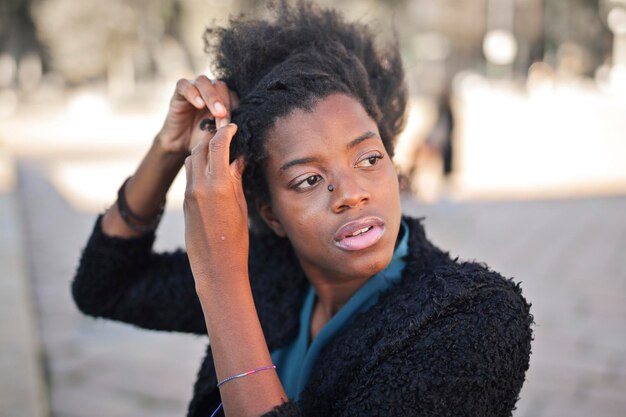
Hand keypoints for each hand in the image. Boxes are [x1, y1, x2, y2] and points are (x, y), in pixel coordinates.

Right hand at [156, 75, 238, 154]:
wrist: (182, 145)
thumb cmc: (203, 140)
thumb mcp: (218, 135)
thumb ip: (229, 128)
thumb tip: (243, 128)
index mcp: (223, 98)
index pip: (232, 95)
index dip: (234, 108)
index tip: (234, 125)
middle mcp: (210, 90)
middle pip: (220, 86)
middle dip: (224, 103)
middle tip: (224, 118)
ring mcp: (194, 88)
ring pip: (203, 82)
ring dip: (212, 97)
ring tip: (216, 113)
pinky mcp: (179, 91)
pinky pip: (184, 85)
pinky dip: (192, 93)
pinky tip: (199, 105)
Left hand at [183, 123, 247, 292]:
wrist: (216, 267)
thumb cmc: (236, 240)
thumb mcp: (241, 206)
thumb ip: (235, 179)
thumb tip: (236, 159)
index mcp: (218, 185)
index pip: (217, 145)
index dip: (225, 131)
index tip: (232, 126)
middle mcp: (199, 186)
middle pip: (200, 148)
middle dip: (212, 136)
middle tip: (224, 133)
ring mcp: (189, 194)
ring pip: (191, 160)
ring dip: (203, 149)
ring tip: (217, 149)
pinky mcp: (185, 203)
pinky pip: (190, 175)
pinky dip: (199, 165)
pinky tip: (211, 170)